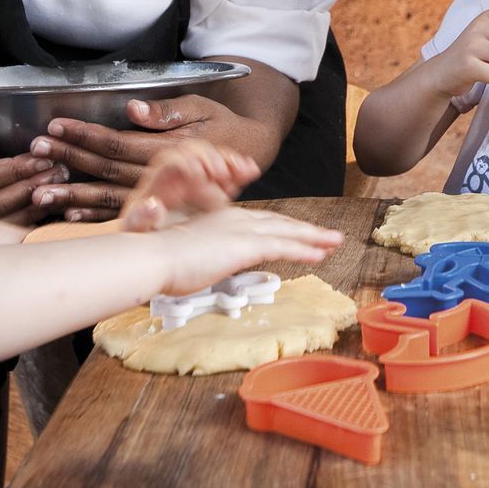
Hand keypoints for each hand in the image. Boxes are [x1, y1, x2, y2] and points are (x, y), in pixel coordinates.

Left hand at [28, 97, 276, 222]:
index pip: (117, 142)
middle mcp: (159, 175)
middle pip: (104, 168)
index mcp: (166, 148)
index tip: (56, 126)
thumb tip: (133, 110)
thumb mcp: (202, 107)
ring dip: (73, 194)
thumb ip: (167, 112)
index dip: (85, 135)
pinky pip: (124, 212)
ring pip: (108, 195)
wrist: (250, 152)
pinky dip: (96, 215)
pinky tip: (70, 215)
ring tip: (39, 191)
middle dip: (69, 159)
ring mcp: (158, 194)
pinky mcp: (159, 205)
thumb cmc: (222, 124)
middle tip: (36, 150)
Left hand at [117, 140, 261, 231]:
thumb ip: (140, 219)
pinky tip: (251, 171)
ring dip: (230, 161)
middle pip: (195, 154)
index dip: (186, 162)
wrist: (158, 246)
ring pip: (215, 160)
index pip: (171, 161)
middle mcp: (178, 176)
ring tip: (245, 169)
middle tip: (222, 172)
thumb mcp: (137, 231)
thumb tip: (152, 205)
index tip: (199, 172)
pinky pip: (229, 172)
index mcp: (158, 182)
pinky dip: (240, 170)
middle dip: (211, 158)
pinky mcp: (214, 188)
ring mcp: (198, 180)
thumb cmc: (144, 236)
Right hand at [147, 206, 343, 298]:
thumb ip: (206, 258)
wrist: (153, 256)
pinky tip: (321, 255)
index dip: (285, 228)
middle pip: (281, 224)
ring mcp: (242, 231)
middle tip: (329, 236)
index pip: (262, 223)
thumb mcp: (190, 256)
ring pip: (288, 232)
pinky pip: (284, 247)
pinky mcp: (246, 245)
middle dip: (307, 230)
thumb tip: (208, 267)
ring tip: (335, 242)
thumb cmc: (163, 261)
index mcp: (223, 220)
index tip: (301, 234)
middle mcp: (236, 220)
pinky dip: (305, 250)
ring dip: (314, 237)